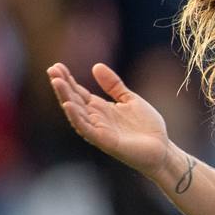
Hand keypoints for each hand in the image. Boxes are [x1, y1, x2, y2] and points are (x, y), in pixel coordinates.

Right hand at [48, 62, 171, 177]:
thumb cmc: (146, 127)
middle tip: (51, 70)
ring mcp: (99, 130)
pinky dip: (76, 118)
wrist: (162, 149)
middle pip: (74, 100)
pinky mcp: (105, 141)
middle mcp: (96, 119)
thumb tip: (96, 66)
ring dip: (65, 97)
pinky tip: (68, 105)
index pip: (79, 92)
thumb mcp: (130, 99)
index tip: (57, 65)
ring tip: (56, 82)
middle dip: (62, 86)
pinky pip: (87, 129)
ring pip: (76, 113)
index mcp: (100, 109)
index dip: (68, 80)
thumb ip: (114, 85)